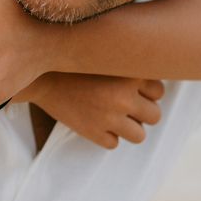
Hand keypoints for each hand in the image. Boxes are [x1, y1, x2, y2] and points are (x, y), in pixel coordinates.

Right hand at [24, 73, 164, 148]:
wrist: (41, 75)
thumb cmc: (76, 64)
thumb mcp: (106, 58)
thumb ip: (130, 67)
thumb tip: (158, 80)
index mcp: (129, 74)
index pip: (159, 91)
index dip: (147, 91)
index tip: (132, 87)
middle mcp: (123, 96)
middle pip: (154, 116)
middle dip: (142, 112)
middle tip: (125, 104)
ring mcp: (109, 117)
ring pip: (138, 135)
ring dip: (129, 128)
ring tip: (113, 117)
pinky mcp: (93, 133)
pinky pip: (113, 143)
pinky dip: (106, 136)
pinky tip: (94, 121)